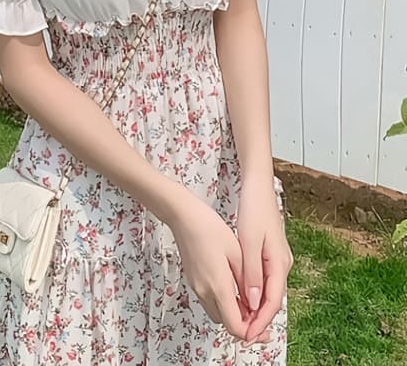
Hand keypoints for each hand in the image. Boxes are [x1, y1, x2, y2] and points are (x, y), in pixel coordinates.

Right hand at [169, 193, 262, 341]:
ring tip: (249, 301)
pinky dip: (223, 303)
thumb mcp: (237, 252)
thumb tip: (255, 303)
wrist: (183, 217)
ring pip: (217, 313)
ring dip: (233, 314)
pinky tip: (234, 290)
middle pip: (225, 323)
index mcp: (218, 285)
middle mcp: (204, 291)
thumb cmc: (209, 228)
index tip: (264, 329)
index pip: (235, 326)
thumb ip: (247, 281)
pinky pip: (210, 301)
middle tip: (260, 316)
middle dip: (244, 324)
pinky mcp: (193, 280)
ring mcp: (196, 287)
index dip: (251, 332)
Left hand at [236, 174, 293, 343]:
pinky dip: (254, 291)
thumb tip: (254, 303)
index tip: (247, 336)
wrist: (259, 187)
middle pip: (272, 299)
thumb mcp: (249, 241)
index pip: (272, 302)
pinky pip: (264, 279)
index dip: (260, 321)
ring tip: (240, 320)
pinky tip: (243, 295)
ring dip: (256, 306)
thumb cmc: (254, 210)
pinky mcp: (270, 252)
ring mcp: (277, 258)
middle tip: (242, 334)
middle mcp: (282, 263)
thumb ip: (252, 272)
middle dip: (259, 318)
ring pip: (268, 290)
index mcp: (279, 263)